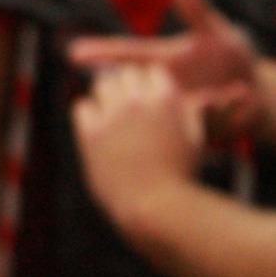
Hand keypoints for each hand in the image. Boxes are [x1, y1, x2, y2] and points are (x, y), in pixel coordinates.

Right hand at [69, 0, 261, 137]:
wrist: (257, 96)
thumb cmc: (233, 58)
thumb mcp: (217, 30)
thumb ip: (195, 7)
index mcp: (158, 59)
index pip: (122, 54)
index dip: (98, 52)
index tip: (73, 52)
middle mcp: (156, 84)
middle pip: (133, 86)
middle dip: (155, 87)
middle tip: (187, 84)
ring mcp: (167, 107)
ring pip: (167, 107)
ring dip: (204, 99)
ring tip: (228, 89)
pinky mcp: (184, 129)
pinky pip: (193, 123)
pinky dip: (222, 109)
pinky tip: (237, 98)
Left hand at [72, 64, 204, 225]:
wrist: (157, 207)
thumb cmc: (181, 175)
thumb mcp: (194, 138)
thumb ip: (188, 111)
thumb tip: (188, 95)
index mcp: (166, 99)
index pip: (152, 69)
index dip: (151, 82)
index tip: (149, 95)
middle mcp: (137, 101)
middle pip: (125, 73)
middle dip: (128, 84)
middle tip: (129, 103)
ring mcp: (112, 115)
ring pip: (101, 84)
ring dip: (107, 94)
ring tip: (113, 112)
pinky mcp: (90, 132)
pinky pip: (81, 106)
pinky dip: (89, 113)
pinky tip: (96, 126)